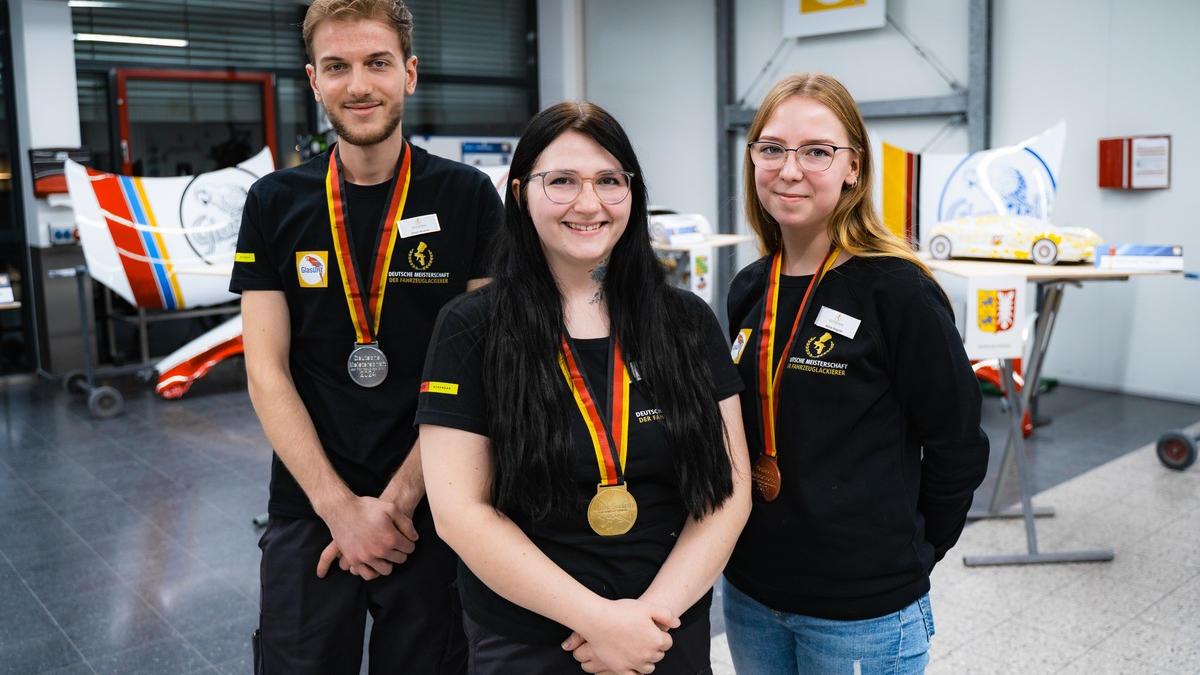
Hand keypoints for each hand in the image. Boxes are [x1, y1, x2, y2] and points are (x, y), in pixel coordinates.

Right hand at [315, 495, 418, 579]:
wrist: (342, 509)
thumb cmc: (367, 507)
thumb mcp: (391, 508)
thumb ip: (406, 524)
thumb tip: (414, 538)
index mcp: (391, 538)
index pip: (409, 548)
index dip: (409, 543)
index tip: (404, 540)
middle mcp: (380, 550)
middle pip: (400, 559)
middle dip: (400, 552)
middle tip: (396, 546)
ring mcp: (366, 557)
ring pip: (386, 570)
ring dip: (389, 563)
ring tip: (386, 555)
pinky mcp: (354, 560)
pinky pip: (368, 575)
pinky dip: (374, 571)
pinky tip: (375, 563)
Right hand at [562, 599, 677, 673]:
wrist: (597, 620)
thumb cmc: (622, 611)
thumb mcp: (648, 607)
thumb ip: (666, 615)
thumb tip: (678, 624)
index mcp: (656, 639)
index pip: (667, 642)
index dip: (661, 635)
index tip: (652, 630)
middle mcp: (648, 655)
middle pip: (659, 655)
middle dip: (655, 648)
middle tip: (644, 638)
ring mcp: (634, 663)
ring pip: (649, 668)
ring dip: (647, 660)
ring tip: (639, 650)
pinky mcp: (621, 669)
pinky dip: (636, 671)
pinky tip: (633, 663)